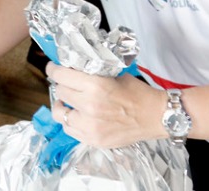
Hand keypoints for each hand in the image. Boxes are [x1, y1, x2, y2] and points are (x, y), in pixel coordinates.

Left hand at [46, 62, 166, 147]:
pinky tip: (78, 116)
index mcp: (95, 86)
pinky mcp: (93, 139)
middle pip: (60, 92)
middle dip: (62, 86)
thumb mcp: (112, 75)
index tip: (53, 69)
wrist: (156, 116)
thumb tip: (71, 69)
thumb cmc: (137, 93)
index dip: (53, 70)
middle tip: (67, 84)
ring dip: (62, 105)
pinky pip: (69, 129)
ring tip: (68, 102)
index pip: (60, 76)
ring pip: (59, 113)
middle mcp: (89, 106)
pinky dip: (70, 122)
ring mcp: (90, 126)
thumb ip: (90, 74)